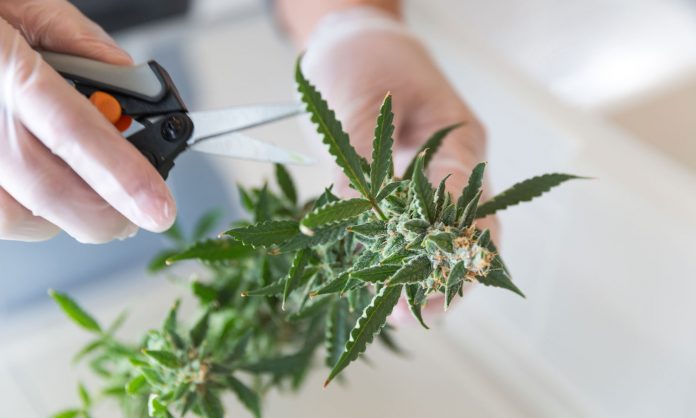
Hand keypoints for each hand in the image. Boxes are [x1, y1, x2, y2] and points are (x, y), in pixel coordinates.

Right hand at [0, 0, 175, 242]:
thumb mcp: (23, 3)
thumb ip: (81, 41)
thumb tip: (128, 80)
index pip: (74, 132)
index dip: (124, 177)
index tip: (159, 209)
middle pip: (47, 191)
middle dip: (106, 216)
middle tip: (137, 216)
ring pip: (16, 217)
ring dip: (65, 217)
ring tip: (89, 197)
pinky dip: (26, 214)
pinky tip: (39, 190)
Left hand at [300, 6, 498, 319]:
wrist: (353, 44)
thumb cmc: (366, 60)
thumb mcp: (363, 100)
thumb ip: (362, 155)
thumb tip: (352, 211)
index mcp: (459, 141)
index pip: (469, 201)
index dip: (457, 245)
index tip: (438, 281)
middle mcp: (452, 168)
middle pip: (465, 231)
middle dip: (447, 275)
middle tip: (423, 313)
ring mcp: (428, 182)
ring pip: (438, 240)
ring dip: (422, 277)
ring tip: (399, 314)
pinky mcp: (399, 192)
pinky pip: (404, 232)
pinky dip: (394, 260)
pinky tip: (378, 285)